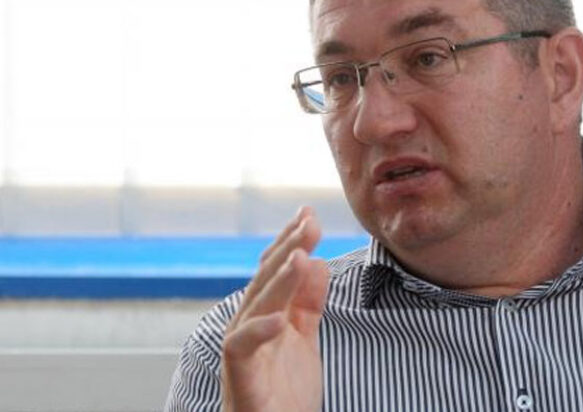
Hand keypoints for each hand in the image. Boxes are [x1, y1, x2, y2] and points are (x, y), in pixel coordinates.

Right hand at [221, 207, 329, 411]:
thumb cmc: (285, 393)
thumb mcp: (304, 338)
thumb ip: (308, 302)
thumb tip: (317, 260)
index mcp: (264, 315)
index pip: (274, 270)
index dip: (289, 240)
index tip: (308, 213)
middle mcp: (248, 327)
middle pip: (265, 279)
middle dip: (287, 248)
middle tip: (309, 223)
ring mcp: (242, 351)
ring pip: (255, 306)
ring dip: (278, 280)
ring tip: (300, 256)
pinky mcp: (241, 378)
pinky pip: (242, 349)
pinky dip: (258, 331)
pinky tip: (280, 317)